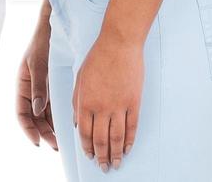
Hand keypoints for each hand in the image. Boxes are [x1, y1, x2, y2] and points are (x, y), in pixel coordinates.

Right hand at [15, 11, 56, 149]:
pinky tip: (68, 128)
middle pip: (34, 119)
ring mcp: (41, 90)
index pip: (21, 114)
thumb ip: (38, 87)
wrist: (52, 28)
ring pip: (44, 116)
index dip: (28, 129)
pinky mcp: (52, 88)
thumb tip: (38, 110)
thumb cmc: (42, 43)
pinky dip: (58, 119)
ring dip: (52, 129)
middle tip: (56, 146)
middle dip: (43, 133)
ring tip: (63, 142)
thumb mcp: (39, 64)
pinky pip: (54, 108)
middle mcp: (30, 91)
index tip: (37, 142)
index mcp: (22, 85)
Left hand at [72, 37, 144, 170]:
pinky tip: (128, 149)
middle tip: (104, 167)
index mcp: (85, 102)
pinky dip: (130, 141)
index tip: (90, 156)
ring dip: (116, 154)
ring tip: (117, 164)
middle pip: (101, 139)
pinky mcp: (134, 102)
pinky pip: (132, 127)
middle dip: (102, 156)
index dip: (87, 147)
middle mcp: (102, 107)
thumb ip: (77, 103)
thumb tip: (77, 124)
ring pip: (117, 137)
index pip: (85, 133)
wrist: (119, 44)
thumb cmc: (97, 59)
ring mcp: (119, 106)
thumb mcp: (79, 80)